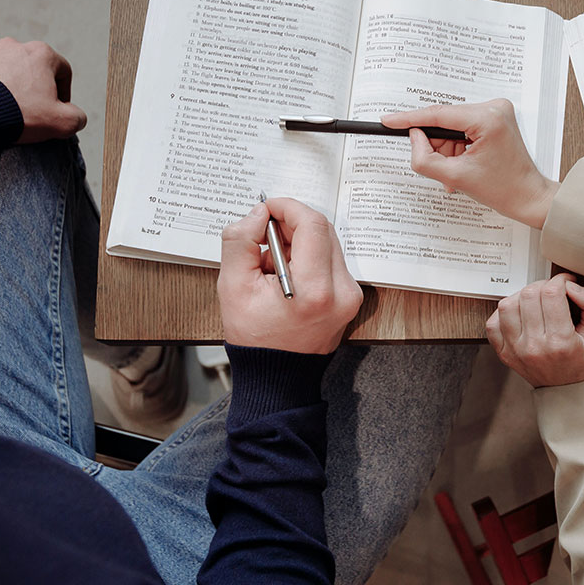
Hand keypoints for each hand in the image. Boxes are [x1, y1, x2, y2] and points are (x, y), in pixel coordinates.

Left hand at [0, 33, 86, 142]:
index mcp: (42, 54)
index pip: (62, 71)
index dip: (63, 92)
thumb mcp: (61, 123)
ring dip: (5, 81)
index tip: (55, 109)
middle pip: (31, 66)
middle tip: (25, 110)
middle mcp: (15, 44)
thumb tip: (76, 116)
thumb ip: (77, 118)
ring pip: (3, 65)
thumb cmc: (16, 114)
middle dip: (31, 86)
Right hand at [218, 198, 362, 355]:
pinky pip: (330, 259)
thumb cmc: (254, 337)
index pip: (311, 225)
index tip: (266, 208)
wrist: (276, 377)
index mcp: (314, 290)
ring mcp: (350, 296)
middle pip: (322, 229)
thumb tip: (259, 213)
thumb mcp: (232, 286)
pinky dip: (307, 256)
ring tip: (271, 264)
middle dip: (290, 224)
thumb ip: (241, 241)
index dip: (287, 207)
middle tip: (263, 237)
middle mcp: (342, 291)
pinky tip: (286, 274)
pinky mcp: (350, 297)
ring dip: (298, 240)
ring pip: (327, 242)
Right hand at [380, 99, 557, 227]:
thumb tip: (413, 138)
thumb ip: (424, 157)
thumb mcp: (454, 177)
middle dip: (437, 146)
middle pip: (444, 121)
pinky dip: (455, 146)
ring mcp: (495, 110)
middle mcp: (493, 108)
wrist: (526, 195)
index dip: (409, 119)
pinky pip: (461, 127)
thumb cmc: (501, 188)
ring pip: (450, 126)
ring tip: (456, 172)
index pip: (438, 115)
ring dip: (447, 149)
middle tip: (442, 169)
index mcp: (487, 119)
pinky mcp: (494, 117)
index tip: (388, 120)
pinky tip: (463, 163)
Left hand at [485, 272, 583, 386]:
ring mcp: (515, 350)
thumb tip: (571, 285)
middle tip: (551, 291)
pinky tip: (519, 314)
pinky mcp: (503, 352)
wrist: (567, 392)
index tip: (565, 283)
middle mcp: (534, 346)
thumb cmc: (582, 363)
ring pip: (507, 304)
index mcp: (560, 342)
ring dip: (521, 296)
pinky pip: (492, 322)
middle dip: (542, 286)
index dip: (559, 281)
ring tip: (534, 301)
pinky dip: (504, 313)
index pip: (551, 294)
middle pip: (528, 295)